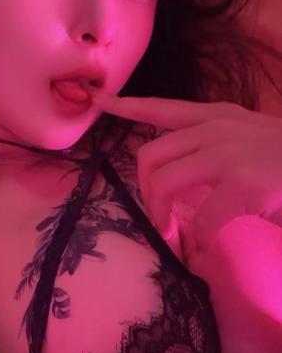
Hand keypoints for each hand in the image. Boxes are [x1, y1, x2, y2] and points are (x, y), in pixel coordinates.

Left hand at [90, 91, 281, 252]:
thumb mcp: (252, 141)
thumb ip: (215, 150)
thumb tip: (183, 179)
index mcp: (219, 116)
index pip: (163, 107)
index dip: (128, 106)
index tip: (100, 101)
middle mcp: (219, 127)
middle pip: (150, 156)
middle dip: (146, 194)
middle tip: (162, 221)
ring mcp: (230, 153)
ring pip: (164, 185)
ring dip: (163, 219)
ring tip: (177, 239)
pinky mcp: (244, 183)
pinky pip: (200, 219)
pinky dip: (197, 241)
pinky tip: (205, 250)